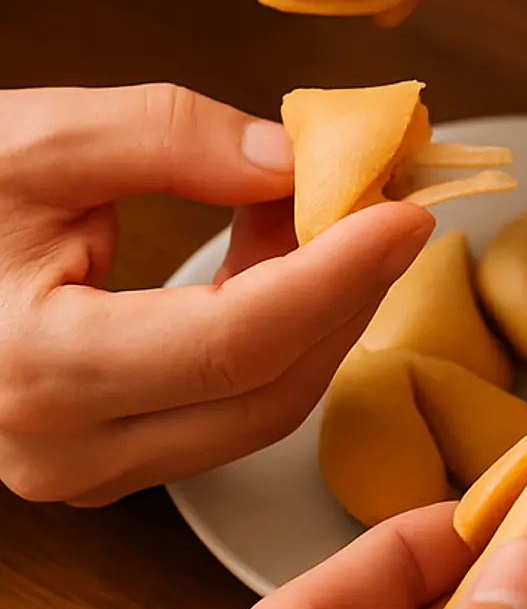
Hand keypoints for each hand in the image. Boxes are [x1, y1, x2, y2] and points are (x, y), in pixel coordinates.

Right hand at [0, 84, 430, 504]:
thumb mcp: (37, 139)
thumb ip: (171, 138)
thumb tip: (292, 160)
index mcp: (38, 369)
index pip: (237, 342)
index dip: (339, 275)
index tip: (408, 213)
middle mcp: (63, 450)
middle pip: (266, 391)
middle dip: (346, 294)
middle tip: (387, 204)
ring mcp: (83, 470)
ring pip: (257, 411)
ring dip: (315, 313)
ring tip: (323, 212)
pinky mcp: (103, 459)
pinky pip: (225, 410)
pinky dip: (274, 336)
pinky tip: (279, 257)